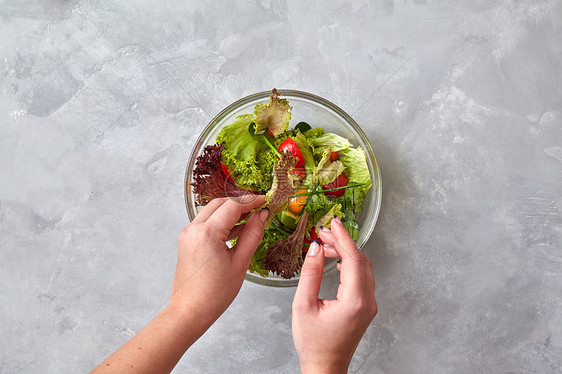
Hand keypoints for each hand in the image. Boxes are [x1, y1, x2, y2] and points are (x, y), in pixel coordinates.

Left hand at [168, 195, 267, 326]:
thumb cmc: (213, 294)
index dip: (251, 201)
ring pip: (212, 211)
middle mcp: (194, 229)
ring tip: (252, 218)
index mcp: (207, 234)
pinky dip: (222, 221)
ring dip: (231, 211)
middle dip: (241, 202)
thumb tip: (261, 216)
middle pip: (221, 203)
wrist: (189, 311)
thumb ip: (252, 235)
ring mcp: (188, 234)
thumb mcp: (240, 263)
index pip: (232, 206)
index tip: (265, 201)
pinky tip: (237, 229)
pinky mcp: (188, 240)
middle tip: (260, 208)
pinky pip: (206, 222)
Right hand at [292, 216, 376, 373]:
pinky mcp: (366, 307)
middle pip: (361, 260)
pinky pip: (362, 277)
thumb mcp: (303, 305)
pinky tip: (335, 260)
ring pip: (363, 267)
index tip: (333, 222)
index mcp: (354, 301)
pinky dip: (350, 264)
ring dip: (346, 252)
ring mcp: (370, 305)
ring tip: (324, 245)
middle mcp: (368, 302)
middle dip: (343, 242)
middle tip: (324, 232)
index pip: (353, 259)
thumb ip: (310, 274)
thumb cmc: (313, 343)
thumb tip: (315, 248)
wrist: (325, 367)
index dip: (343, 237)